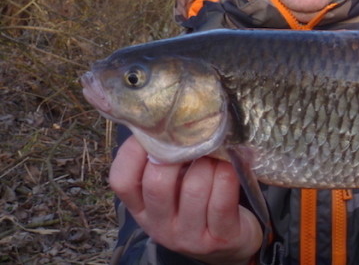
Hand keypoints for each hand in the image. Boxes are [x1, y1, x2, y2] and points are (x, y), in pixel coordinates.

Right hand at [110, 136, 261, 264]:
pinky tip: (232, 165)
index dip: (133, 152)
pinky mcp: (220, 237)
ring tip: (217, 153)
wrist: (229, 245)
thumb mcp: (173, 190)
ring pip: (194, 187)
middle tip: (194, 138)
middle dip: (178, 153)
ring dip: (209, 162)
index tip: (155, 131)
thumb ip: (164, 163)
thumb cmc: (199, 205)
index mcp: (142, 209)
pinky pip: (222, 200)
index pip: (121, 181)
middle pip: (157, 183)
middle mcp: (160, 225)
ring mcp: (189, 235)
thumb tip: (167, 118)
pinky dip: (227, 175)